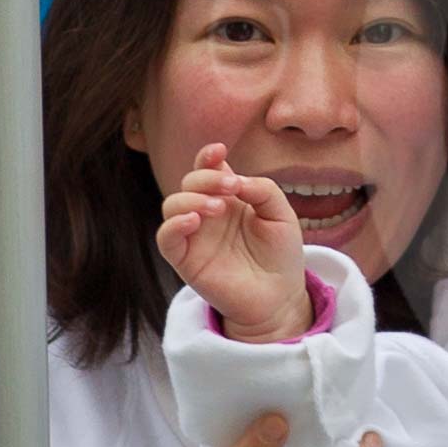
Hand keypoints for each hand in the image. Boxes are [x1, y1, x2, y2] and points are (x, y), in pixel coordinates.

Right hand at [156, 142, 309, 341]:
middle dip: (206, 177)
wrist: (280, 295)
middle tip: (231, 187)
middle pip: (189, 183)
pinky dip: (174, 225)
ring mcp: (195, 236)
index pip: (208, 169)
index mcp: (229, 198)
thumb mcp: (281, 215)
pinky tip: (194, 221)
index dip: (207, 157)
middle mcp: (208, 213)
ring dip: (191, 199)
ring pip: (172, 206)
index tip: (219, 151)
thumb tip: (237, 180)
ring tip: (218, 208)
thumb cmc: (281, 253)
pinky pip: (166, 238)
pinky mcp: (186, 260)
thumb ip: (263, 190)